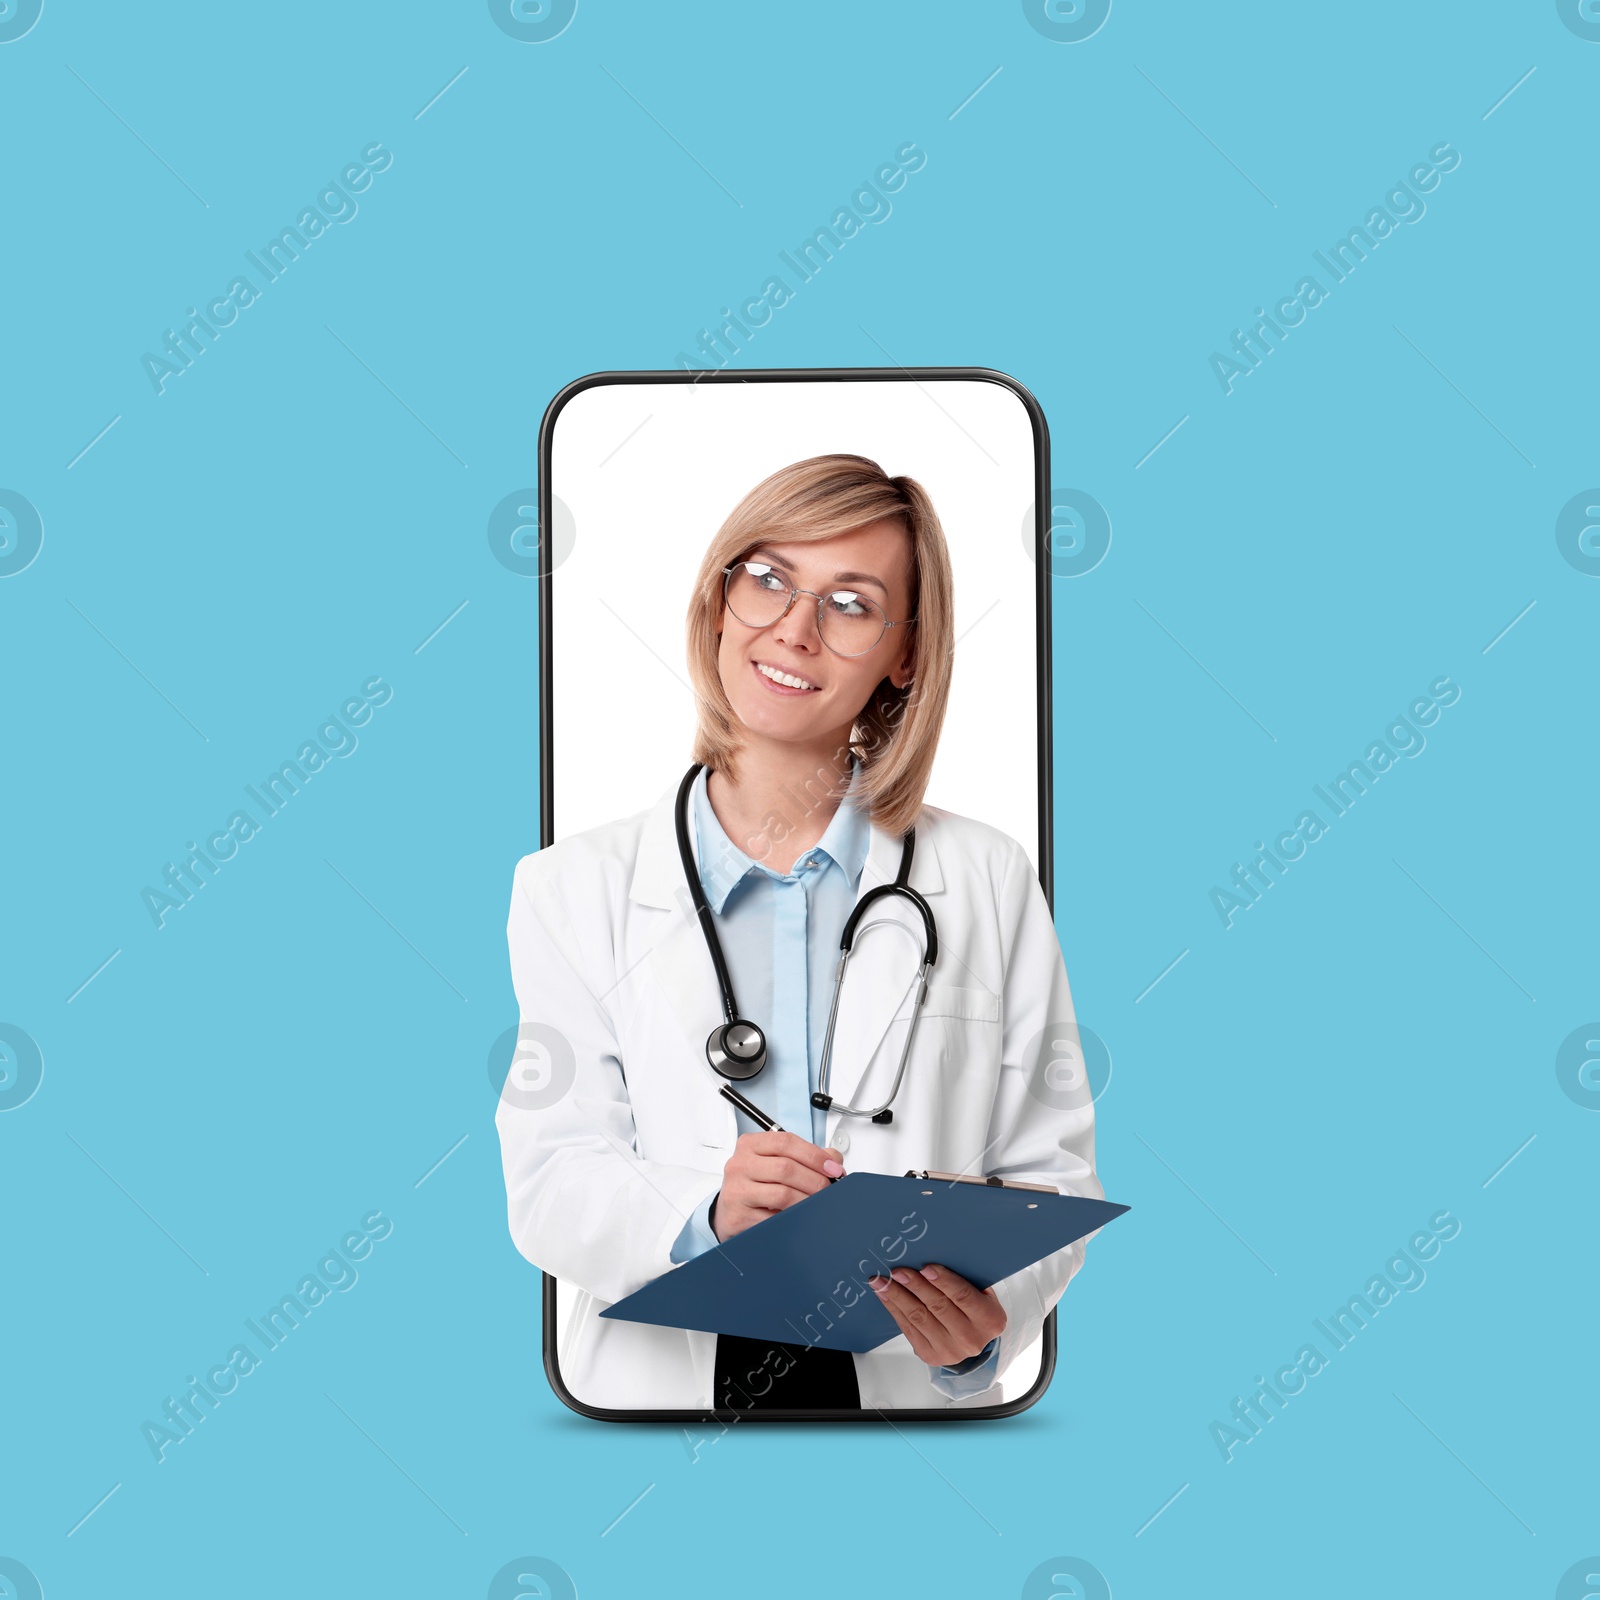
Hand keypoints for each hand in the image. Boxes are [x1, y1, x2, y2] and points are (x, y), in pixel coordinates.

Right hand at [712, 1130, 844, 1241]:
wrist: (731, 1211)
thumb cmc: (756, 1183)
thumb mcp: (776, 1161)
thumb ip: (806, 1156)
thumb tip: (834, 1160)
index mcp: (750, 1145)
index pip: (786, 1142)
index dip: (814, 1155)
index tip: (833, 1168)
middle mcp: (739, 1165)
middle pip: (786, 1168)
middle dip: (815, 1180)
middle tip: (828, 1189)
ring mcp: (736, 1191)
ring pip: (783, 1194)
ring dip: (807, 1201)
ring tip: (816, 1203)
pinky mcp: (738, 1216)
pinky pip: (774, 1218)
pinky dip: (792, 1218)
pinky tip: (797, 1216)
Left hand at [868, 1264, 1005, 1367]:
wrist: (973, 1340)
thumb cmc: (976, 1307)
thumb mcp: (982, 1292)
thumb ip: (965, 1278)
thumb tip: (933, 1254)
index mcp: (990, 1320)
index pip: (963, 1296)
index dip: (944, 1281)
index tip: (925, 1267)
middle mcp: (971, 1338)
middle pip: (937, 1306)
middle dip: (915, 1286)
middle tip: (897, 1271)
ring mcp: (950, 1350)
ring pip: (919, 1318)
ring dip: (897, 1296)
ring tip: (882, 1281)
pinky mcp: (931, 1356)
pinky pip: (908, 1329)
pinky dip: (895, 1309)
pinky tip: (885, 1295)